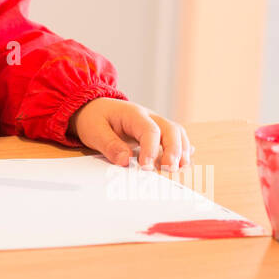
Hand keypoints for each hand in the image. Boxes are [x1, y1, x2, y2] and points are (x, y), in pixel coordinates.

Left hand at [70, 97, 193, 170]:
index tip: (146, 168)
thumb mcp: (94, 130)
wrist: (93, 108)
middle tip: (170, 169)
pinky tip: (186, 162)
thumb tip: (125, 161)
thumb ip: (109, 145)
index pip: (149, 130)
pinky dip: (182, 150)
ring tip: (182, 169)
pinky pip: (175, 139)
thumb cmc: (94, 118)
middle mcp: (149, 117)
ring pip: (177, 133)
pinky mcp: (156, 133)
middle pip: (170, 129)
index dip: (150, 150)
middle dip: (174, 150)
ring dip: (182, 151)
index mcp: (133, 114)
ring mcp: (155, 124)